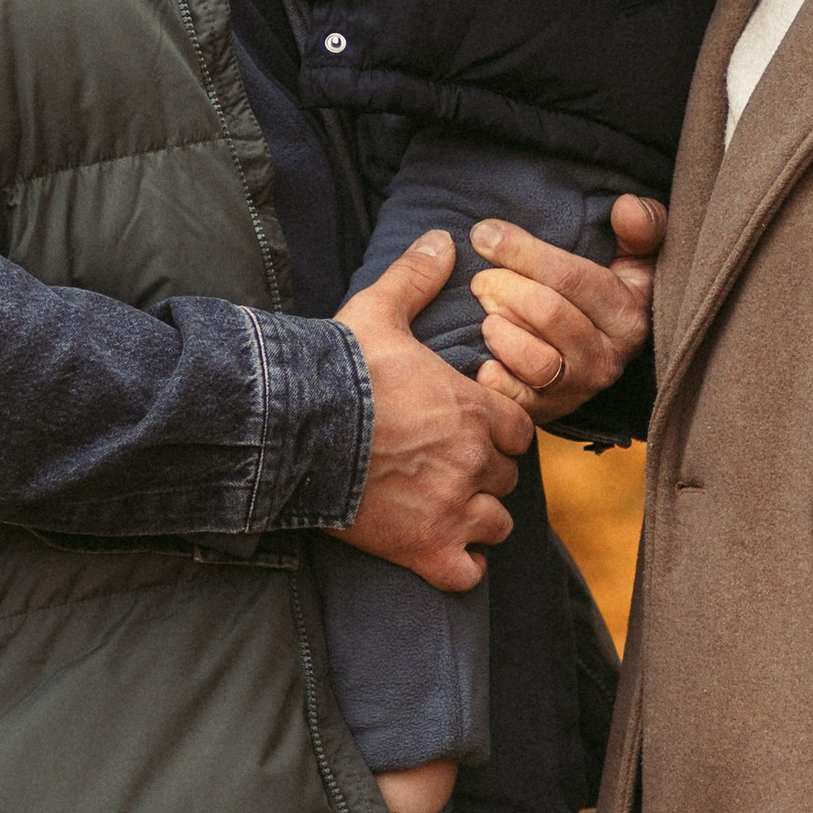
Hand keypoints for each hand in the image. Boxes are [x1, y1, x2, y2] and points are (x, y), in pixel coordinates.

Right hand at [333, 231, 531, 589]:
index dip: (497, 431)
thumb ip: (416, 278)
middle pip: (507, 477)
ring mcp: (453, 509)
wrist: (294, 429)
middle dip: (485, 473)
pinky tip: (439, 551)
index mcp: (475, 409)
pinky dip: (459, 566)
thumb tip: (441, 239)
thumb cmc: (339, 370)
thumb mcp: (378, 311)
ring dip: (476, 518)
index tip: (468, 430)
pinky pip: (466, 573)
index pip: (519, 430)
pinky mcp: (425, 550)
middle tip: (447, 468)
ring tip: (443, 508)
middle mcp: (475, 461)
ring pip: (496, 524)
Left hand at [469, 192, 665, 422]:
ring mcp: (577, 389)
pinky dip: (493, 378)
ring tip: (487, 315)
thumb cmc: (608, 290)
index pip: (572, 278)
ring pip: (534, 359)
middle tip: (479, 277)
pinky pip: (515, 399)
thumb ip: (640, 227)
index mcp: (628, 315)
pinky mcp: (548, 413)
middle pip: (548, 313)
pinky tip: (483, 358)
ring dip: (501, 332)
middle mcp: (607, 358)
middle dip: (505, 287)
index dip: (523, 251)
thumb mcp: (635, 256)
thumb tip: (626, 206)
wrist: (596, 351)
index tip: (484, 233)